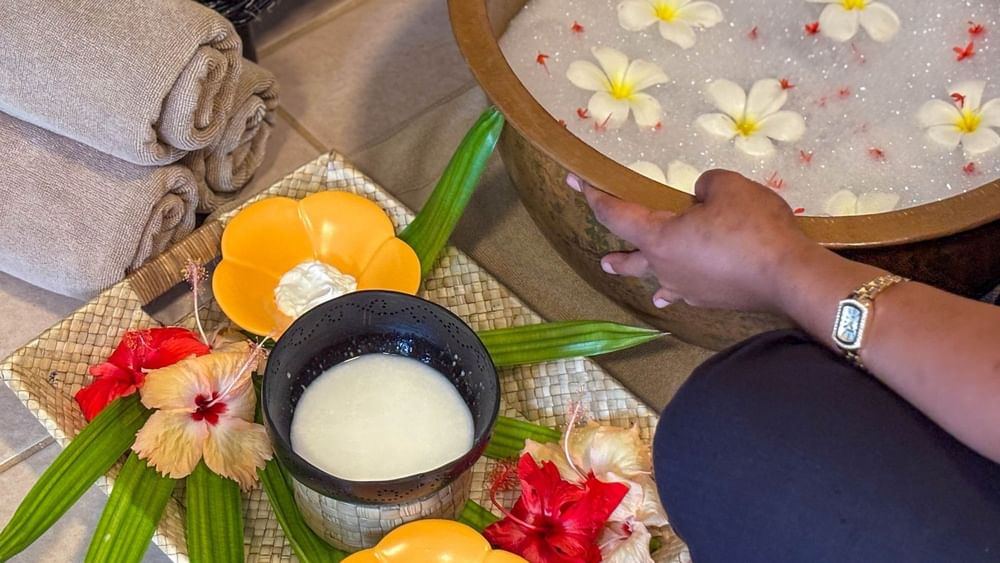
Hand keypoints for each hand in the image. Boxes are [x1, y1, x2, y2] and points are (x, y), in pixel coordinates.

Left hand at [570, 169, 822, 312]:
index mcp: (659, 237)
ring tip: (629, 274)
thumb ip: (704, 184)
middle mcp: (665, 267)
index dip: (593, 194)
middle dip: (615, 254)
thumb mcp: (726, 186)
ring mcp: (687, 288)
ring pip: (657, 278)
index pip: (615, 214)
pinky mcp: (710, 299)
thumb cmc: (752, 227)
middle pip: (631, 257)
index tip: (574, 181)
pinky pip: (684, 291)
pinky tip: (676, 295)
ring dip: (643, 274)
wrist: (788, 275)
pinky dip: (675, 288)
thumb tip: (700, 196)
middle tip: (603, 259)